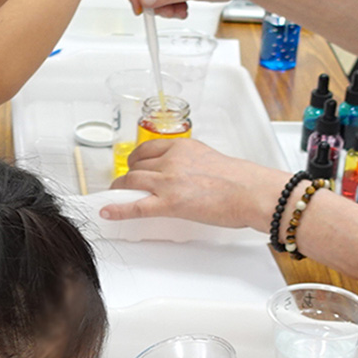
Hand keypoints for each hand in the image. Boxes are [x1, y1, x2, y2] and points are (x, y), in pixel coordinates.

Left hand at [100, 139, 284, 231]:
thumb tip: (186, 175)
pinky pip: (135, 206)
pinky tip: (107, 211)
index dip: (136, 159)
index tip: (134, 164)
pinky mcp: (169, 203)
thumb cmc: (241, 180)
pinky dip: (117, 209)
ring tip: (114, 196)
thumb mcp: (211, 159)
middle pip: (136, 166)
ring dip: (119, 190)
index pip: (147, 149)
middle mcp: (170, 160)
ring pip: (131, 182)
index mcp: (182, 146)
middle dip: (127, 176)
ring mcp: (168, 181)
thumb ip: (192, 163)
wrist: (251, 192)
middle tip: (124, 185)